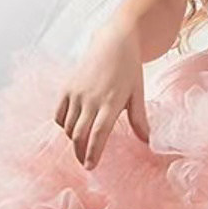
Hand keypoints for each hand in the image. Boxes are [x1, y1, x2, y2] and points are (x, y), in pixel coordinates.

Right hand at [53, 18, 150, 169]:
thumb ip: (139, 118)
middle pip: (80, 134)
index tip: (90, 167)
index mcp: (110, 102)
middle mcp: (91, 99)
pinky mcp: (67, 86)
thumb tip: (147, 142)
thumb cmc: (129, 69)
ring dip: (74, 139)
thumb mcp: (137, 93)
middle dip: (81, 152)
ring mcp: (77, 92)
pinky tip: (72, 128)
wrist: (114, 41)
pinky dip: (64, 124)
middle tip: (85, 162)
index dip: (93, 152)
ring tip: (81, 147)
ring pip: (69, 126)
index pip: (98, 134)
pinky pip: (60, 113)